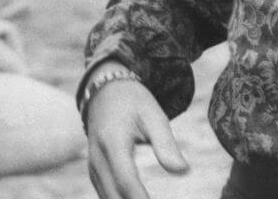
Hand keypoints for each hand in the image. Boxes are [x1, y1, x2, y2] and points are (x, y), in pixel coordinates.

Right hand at [85, 65, 188, 198]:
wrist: (106, 89)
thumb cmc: (133, 101)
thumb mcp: (153, 116)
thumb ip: (166, 145)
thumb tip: (184, 171)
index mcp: (113, 141)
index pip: (126, 180)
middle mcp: (98, 155)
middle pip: (113, 195)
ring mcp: (93, 163)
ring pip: (106, 197)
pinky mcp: (93, 169)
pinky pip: (103, 192)